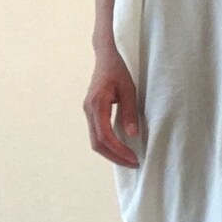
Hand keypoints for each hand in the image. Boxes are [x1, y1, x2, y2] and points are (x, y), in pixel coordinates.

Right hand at [83, 48, 141, 167]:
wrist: (105, 57)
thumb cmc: (118, 70)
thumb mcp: (129, 90)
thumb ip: (129, 112)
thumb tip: (132, 135)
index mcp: (97, 104)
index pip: (105, 135)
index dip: (119, 150)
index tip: (133, 158)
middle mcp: (89, 110)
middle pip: (97, 143)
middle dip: (115, 157)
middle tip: (133, 163)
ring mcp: (88, 112)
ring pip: (95, 141)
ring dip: (111, 153)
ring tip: (128, 159)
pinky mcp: (91, 112)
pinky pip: (97, 134)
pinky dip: (108, 145)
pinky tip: (121, 148)